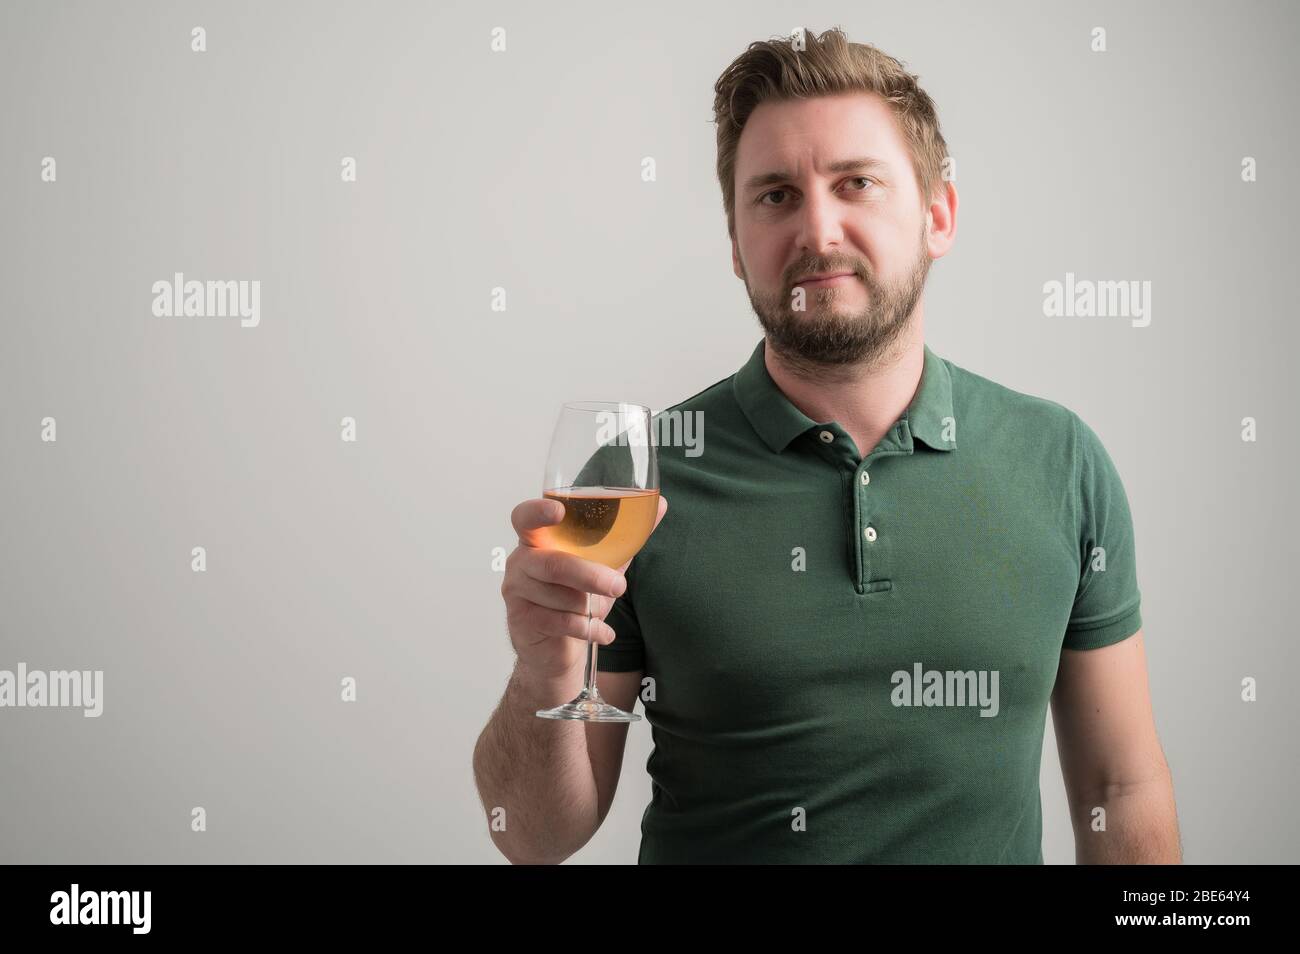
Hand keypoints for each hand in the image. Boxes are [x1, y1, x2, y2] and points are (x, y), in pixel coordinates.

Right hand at [502, 494, 667, 679]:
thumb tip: (660, 504)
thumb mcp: (603, 565)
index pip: (526, 517)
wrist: (555, 647)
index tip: (559, 511)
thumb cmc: (577, 597)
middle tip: (619, 586)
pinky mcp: (521, 619)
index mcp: (538, 539)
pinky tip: (602, 633)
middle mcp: (521, 561)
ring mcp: (516, 591)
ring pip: (561, 597)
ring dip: (590, 607)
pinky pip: (560, 622)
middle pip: (554, 563)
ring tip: (598, 611)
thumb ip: (625, 537)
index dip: (538, 512)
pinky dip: (589, 628)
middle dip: (590, 576)